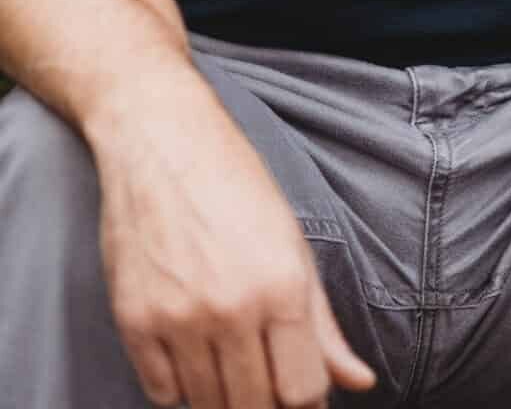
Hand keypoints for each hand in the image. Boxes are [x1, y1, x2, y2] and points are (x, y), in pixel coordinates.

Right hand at [88, 67, 376, 408]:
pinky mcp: (134, 323)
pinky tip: (194, 356)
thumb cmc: (237, 186)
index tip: (301, 389)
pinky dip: (179, 388)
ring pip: (206, 405)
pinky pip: (160, 393)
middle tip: (265, 374)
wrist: (163, 144)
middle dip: (266, 403)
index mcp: (283, 287)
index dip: (306, 400)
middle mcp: (232, 310)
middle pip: (253, 408)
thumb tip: (360, 382)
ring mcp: (178, 320)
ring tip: (232, 363)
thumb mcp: (294, 245)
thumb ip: (324, 325)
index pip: (301, 391)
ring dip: (223, 398)